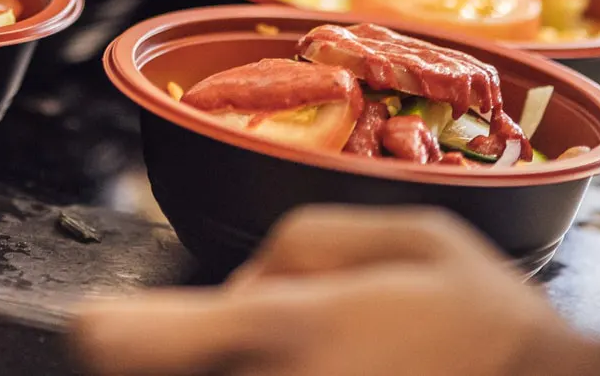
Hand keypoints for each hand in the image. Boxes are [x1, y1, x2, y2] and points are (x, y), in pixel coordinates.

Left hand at [71, 207, 586, 375]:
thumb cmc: (494, 332)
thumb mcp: (418, 237)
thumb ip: (308, 242)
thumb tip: (242, 289)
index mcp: (288, 329)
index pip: (128, 339)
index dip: (111, 329)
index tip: (105, 324)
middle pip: (173, 372)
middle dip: (205, 351)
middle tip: (299, 343)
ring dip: (244, 369)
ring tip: (339, 359)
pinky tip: (355, 371)